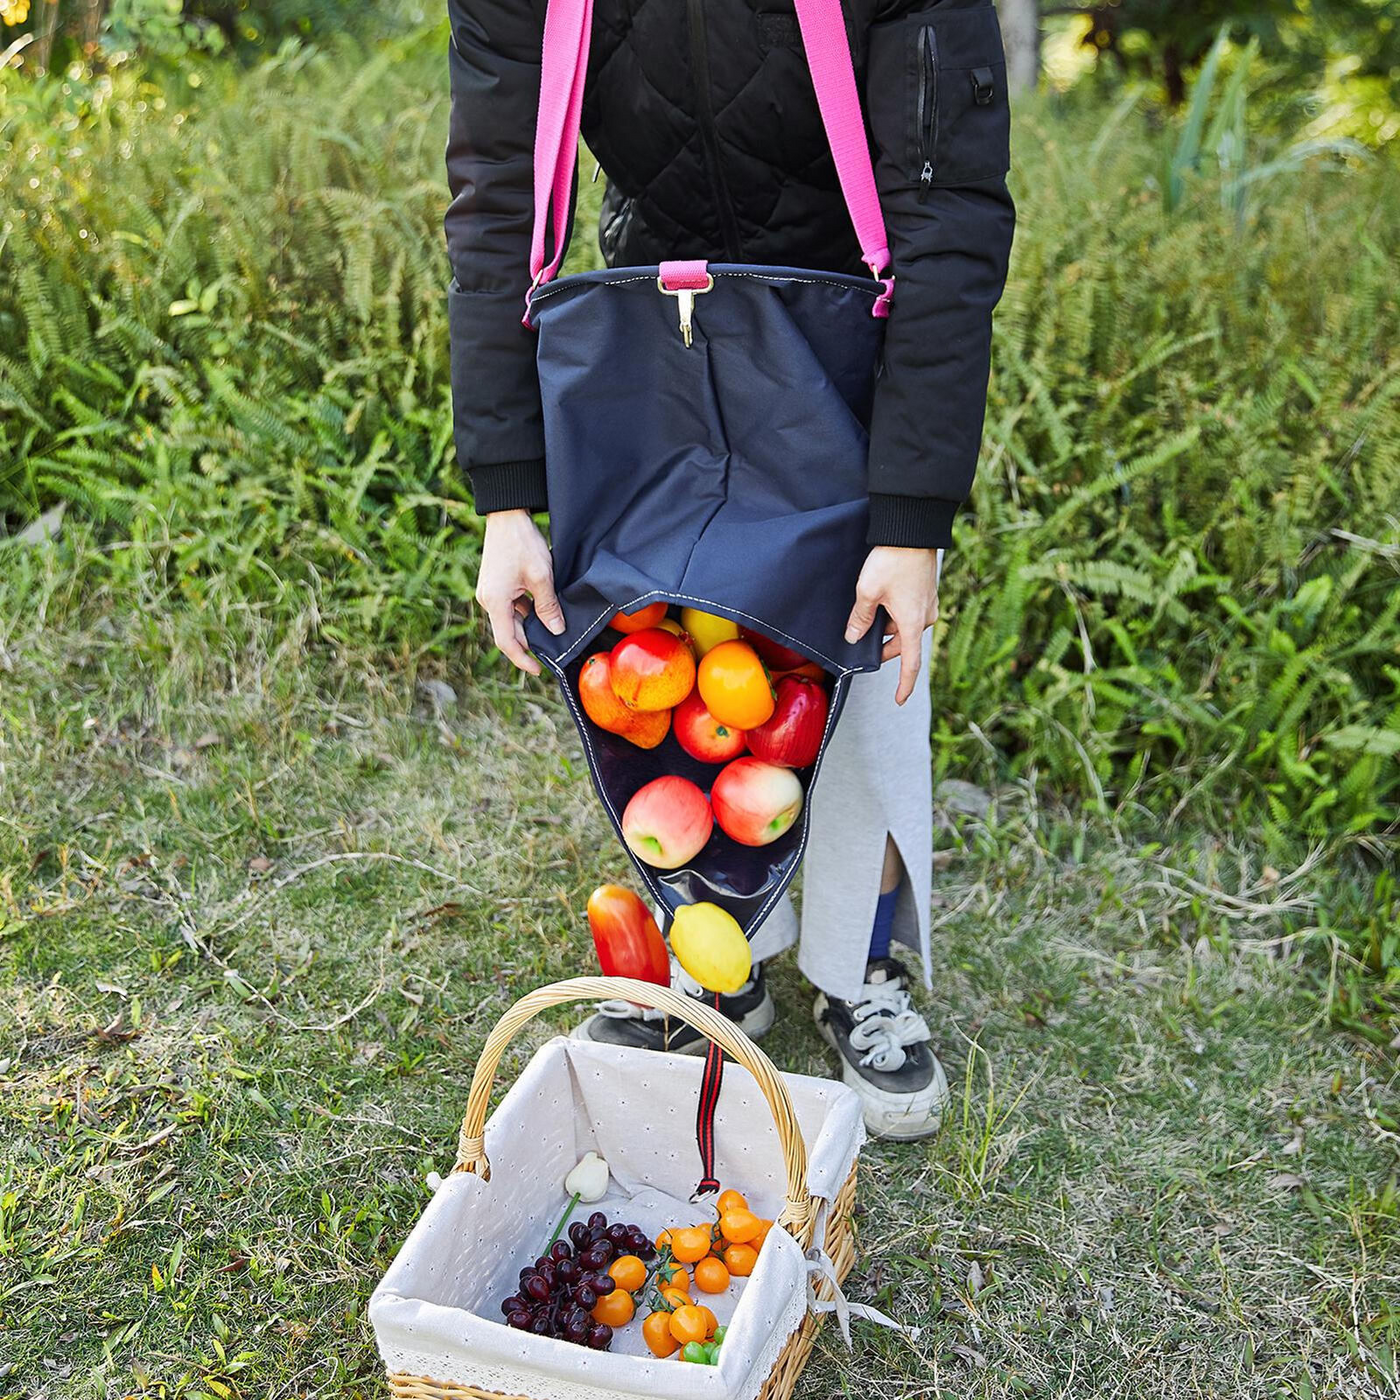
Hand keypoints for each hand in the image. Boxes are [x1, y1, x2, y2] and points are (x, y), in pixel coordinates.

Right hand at [474, 509, 564, 674]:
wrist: (507, 515)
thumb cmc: (522, 543)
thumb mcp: (541, 577)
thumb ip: (548, 606)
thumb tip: (556, 630)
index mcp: (495, 601)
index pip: (506, 642)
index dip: (522, 659)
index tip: (538, 670)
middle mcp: (487, 600)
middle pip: (508, 632)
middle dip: (528, 643)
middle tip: (551, 650)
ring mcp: (490, 592)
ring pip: (510, 620)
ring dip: (528, 626)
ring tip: (550, 628)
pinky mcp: (495, 585)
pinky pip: (509, 607)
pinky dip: (524, 613)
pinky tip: (542, 610)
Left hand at [844, 545, 939, 704]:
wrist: (911, 530)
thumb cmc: (892, 561)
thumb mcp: (867, 592)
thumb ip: (860, 618)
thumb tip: (854, 636)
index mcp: (912, 623)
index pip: (910, 664)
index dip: (904, 685)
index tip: (899, 700)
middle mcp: (925, 617)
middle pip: (903, 644)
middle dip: (882, 647)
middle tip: (860, 641)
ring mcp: (927, 603)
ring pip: (903, 626)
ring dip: (886, 626)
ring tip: (866, 611)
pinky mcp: (925, 591)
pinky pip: (908, 612)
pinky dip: (893, 613)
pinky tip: (879, 599)